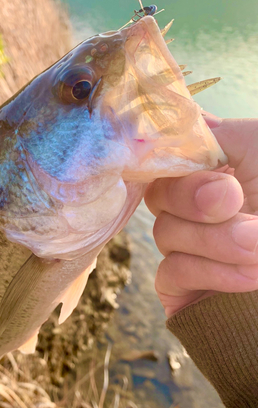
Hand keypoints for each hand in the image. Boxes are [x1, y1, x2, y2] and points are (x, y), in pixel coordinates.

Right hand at [144, 117, 257, 316]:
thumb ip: (222, 133)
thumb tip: (186, 120)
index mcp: (214, 174)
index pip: (167, 160)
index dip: (173, 160)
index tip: (203, 167)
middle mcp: (196, 210)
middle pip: (159, 194)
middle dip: (195, 199)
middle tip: (235, 201)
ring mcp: (187, 249)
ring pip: (164, 233)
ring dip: (216, 240)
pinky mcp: (182, 287)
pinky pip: (170, 272)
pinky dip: (209, 272)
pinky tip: (248, 278)